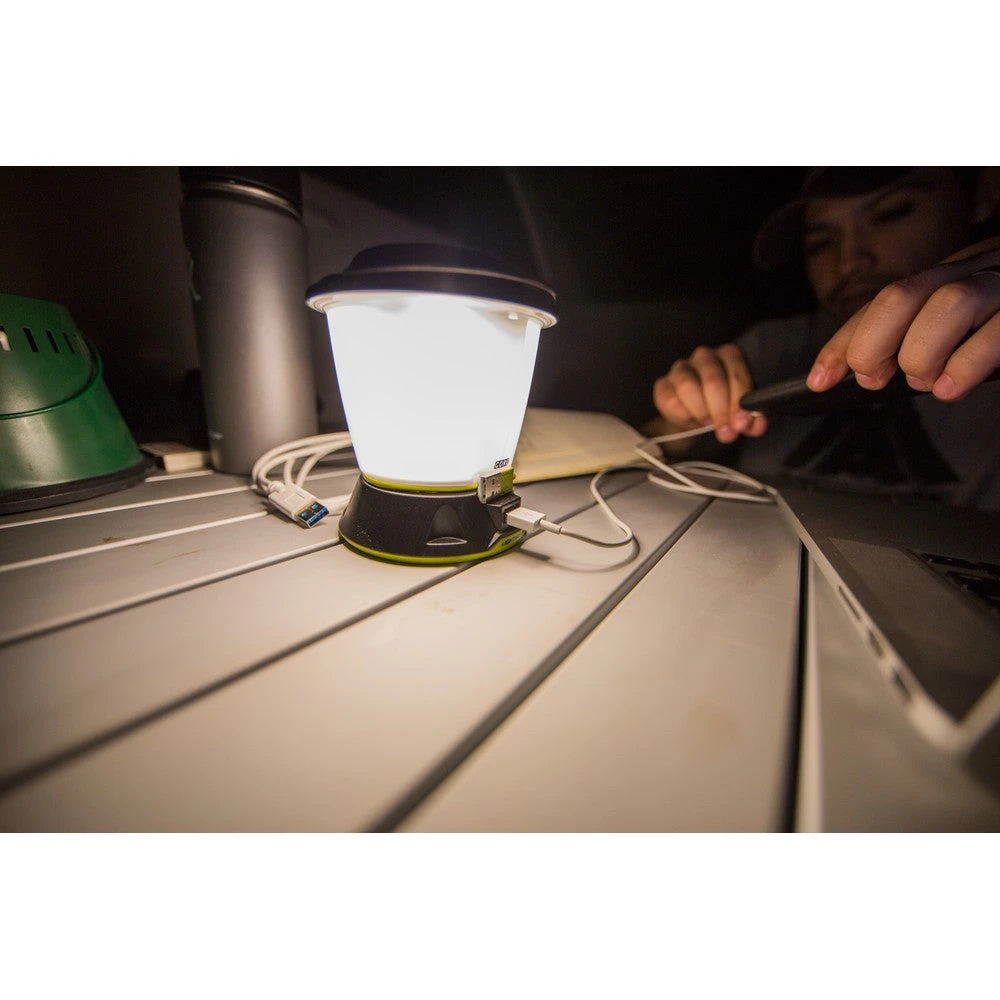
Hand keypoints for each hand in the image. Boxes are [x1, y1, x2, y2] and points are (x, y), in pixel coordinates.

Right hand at [653, 343, 766, 442]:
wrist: (694, 416)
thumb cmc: (721, 408)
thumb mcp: (740, 413)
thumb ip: (751, 418)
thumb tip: (757, 425)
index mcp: (729, 356)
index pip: (736, 373)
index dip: (739, 400)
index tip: (741, 423)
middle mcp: (705, 356)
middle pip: (713, 380)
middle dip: (721, 410)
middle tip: (726, 432)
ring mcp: (681, 368)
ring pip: (688, 387)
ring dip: (701, 412)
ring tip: (708, 424)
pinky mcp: (663, 384)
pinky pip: (670, 400)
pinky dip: (682, 415)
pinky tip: (690, 420)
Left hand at [807, 235, 999, 400]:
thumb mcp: (960, 325)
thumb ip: (918, 339)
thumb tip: (867, 370)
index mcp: (946, 276)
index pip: (880, 304)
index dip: (843, 342)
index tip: (820, 379)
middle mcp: (973, 270)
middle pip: (903, 295)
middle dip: (873, 343)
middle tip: (875, 376)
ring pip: (948, 304)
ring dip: (921, 353)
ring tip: (923, 379)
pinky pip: (998, 329)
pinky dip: (966, 363)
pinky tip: (951, 385)